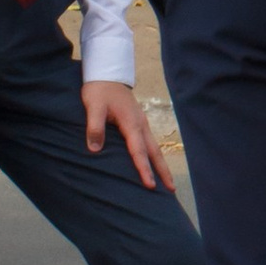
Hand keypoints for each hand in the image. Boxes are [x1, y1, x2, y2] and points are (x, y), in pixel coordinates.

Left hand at [84, 78, 174, 192]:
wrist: (107, 74)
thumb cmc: (99, 90)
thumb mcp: (93, 106)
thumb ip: (94, 127)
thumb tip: (95, 149)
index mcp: (131, 122)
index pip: (138, 150)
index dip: (144, 168)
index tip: (150, 185)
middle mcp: (141, 124)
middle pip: (155, 152)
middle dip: (163, 172)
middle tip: (171, 190)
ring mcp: (142, 123)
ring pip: (154, 148)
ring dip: (161, 165)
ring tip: (167, 183)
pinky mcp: (139, 123)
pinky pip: (149, 143)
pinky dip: (154, 156)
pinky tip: (154, 164)